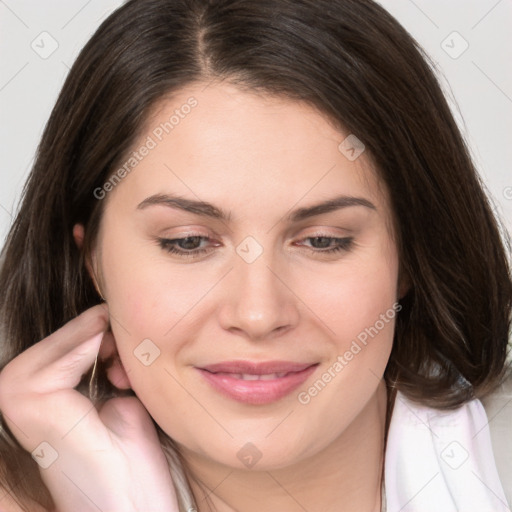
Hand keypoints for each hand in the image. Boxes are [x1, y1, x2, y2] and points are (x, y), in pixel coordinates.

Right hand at [0, 304, 179, 511]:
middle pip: (76, 329)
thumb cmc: (127, 452)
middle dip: (110, 338)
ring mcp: (13, 391)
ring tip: (123, 377)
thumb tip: (105, 313)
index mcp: (34, 386)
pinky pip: (74, 350)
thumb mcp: (115, 391)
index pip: (75, 334)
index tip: (126, 367)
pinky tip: (115, 376)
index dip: (109, 338)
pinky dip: (102, 352)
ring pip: (76, 334)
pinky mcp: (24, 396)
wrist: (130, 505)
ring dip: (110, 345)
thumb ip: (103, 355)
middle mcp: (15, 386)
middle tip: (127, 370)